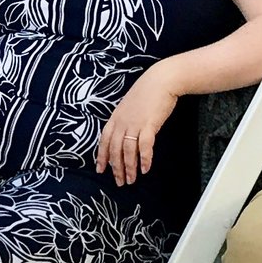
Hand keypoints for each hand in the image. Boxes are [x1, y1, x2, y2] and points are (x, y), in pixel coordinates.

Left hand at [93, 71, 177, 187]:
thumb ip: (124, 120)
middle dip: (116, 168)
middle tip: (119, 182)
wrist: (161, 80)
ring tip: (132, 180)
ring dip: (130, 167)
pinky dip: (145, 159)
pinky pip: (144, 146)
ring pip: (128, 151)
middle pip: (115, 149)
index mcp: (115, 117)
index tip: (100, 170)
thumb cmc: (147, 92)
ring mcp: (134, 124)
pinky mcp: (149, 125)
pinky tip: (146, 169)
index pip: (104, 140)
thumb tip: (124, 135)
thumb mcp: (129, 106)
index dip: (102, 156)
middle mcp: (122, 122)